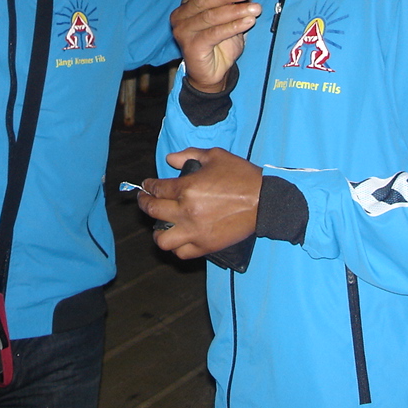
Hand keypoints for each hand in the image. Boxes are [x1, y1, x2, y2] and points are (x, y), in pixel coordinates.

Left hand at [138, 148, 261, 258]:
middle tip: (145, 201)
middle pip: (153, 211)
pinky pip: (182, 253)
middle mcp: (187, 212)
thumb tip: (169, 159)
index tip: (146, 186)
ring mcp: (195, 232)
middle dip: (144, 204)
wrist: (263, 200)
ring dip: (157, 232)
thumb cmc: (241, 176)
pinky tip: (178, 239)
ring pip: (162, 240)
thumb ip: (189, 155)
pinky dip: (176, 247)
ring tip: (159, 226)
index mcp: (188, 188)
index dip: (147, 187)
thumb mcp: (215, 156)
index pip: (157, 189)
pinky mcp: (206, 246)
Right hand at [171, 0, 260, 92]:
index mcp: (187, 4)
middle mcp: (181, 15)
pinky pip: (214, 33)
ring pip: (210, 16)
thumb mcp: (227, 17)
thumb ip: (227, 0)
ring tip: (255, 9)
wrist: (215, 72)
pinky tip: (248, 22)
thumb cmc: (220, 41)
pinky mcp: (191, 47)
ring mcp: (183, 31)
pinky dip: (233, 26)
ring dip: (235, 11)